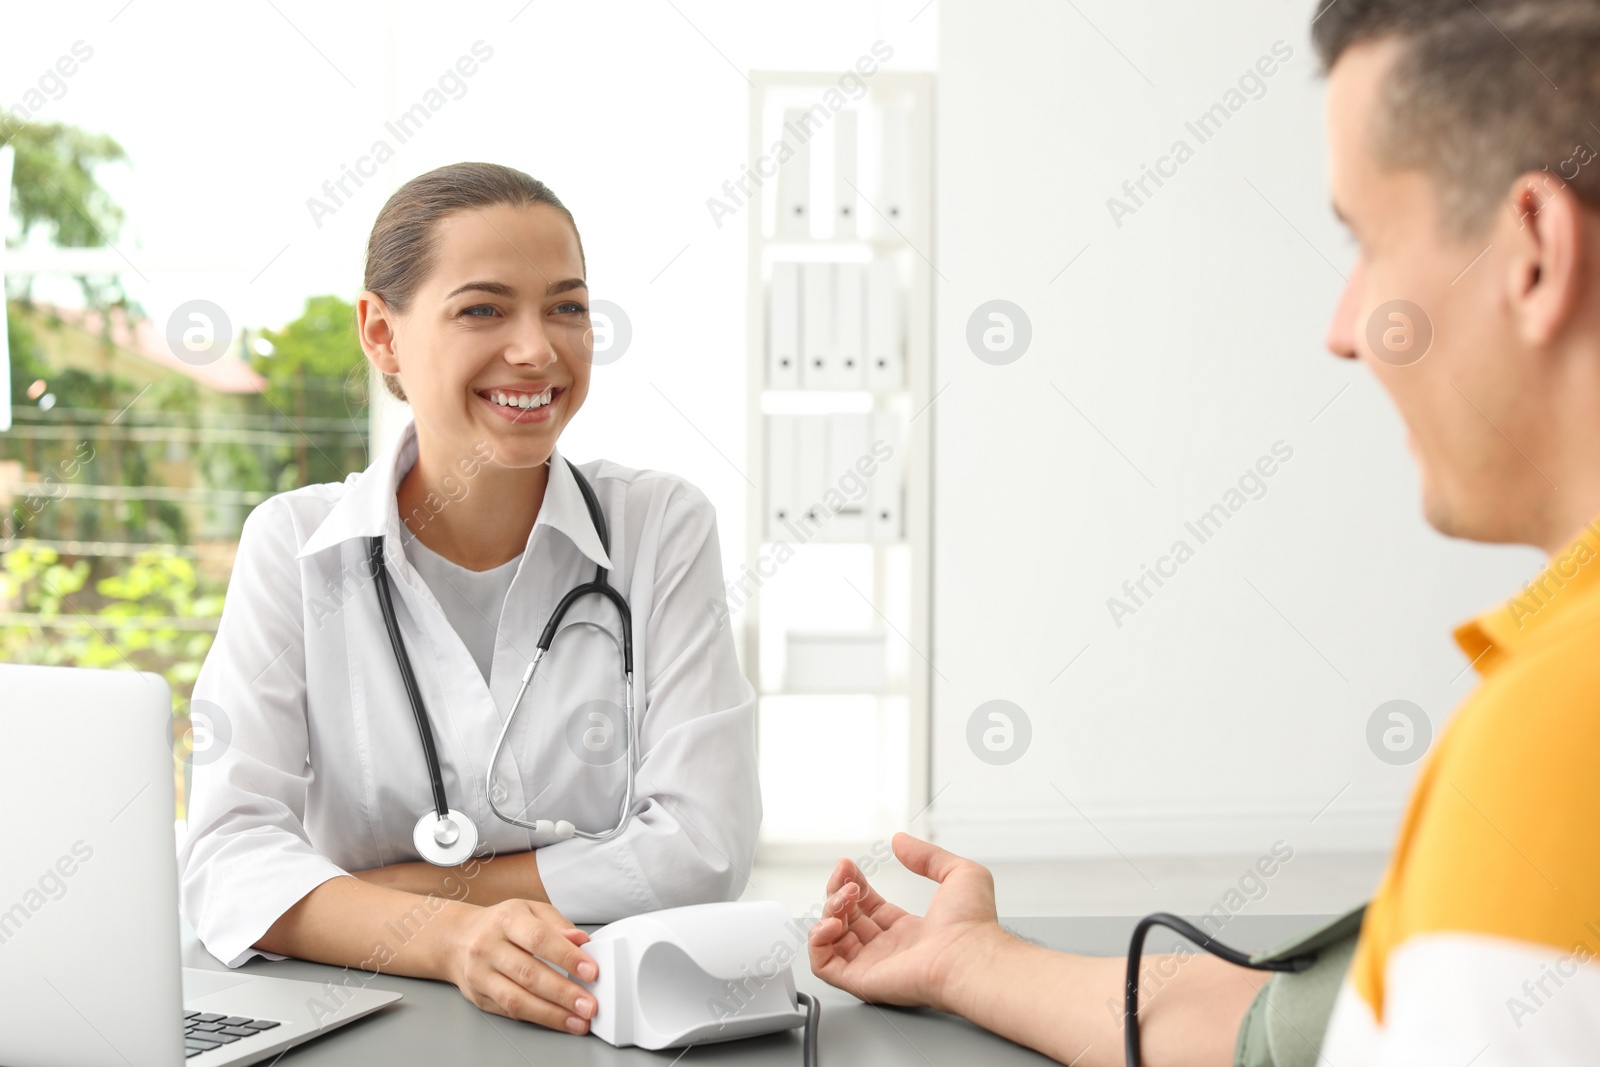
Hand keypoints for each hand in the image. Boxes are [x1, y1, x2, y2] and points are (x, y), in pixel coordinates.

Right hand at [442, 898, 600, 1034]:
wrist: (456, 938)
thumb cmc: (500, 924)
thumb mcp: (530, 910)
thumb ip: (558, 925)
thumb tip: (581, 941)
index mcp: (506, 919)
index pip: (538, 938)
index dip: (566, 956)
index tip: (590, 971)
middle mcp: (489, 946)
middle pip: (528, 973)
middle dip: (563, 992)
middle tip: (589, 1005)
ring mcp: (480, 974)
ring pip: (517, 999)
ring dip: (551, 1013)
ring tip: (578, 1020)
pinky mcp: (478, 997)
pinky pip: (509, 1011)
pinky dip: (537, 1018)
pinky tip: (559, 1020)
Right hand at [808, 831, 1011, 1014]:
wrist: (970, 956)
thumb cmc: (973, 924)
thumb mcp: (957, 873)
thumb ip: (927, 855)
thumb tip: (900, 841)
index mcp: (909, 930)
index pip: (869, 907)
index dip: (855, 884)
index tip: (848, 865)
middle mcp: (890, 949)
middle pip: (848, 919)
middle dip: (839, 892)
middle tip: (845, 876)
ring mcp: (875, 966)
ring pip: (833, 940)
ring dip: (828, 912)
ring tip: (844, 897)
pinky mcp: (862, 981)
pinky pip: (824, 966)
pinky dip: (818, 942)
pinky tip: (831, 923)